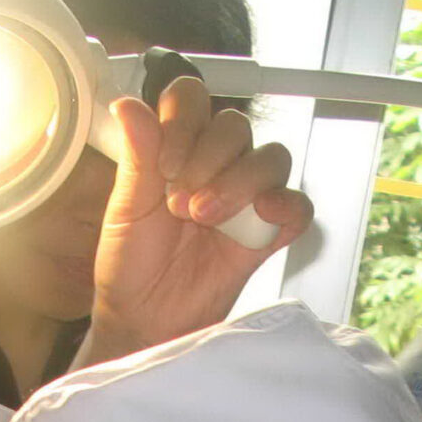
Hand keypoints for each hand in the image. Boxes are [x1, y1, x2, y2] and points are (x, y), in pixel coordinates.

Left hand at [83, 76, 310, 364]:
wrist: (143, 321)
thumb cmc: (130, 266)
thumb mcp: (124, 211)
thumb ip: (136, 158)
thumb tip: (128, 106)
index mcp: (176, 149)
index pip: (192, 99)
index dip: (184, 120)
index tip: (165, 164)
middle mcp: (214, 166)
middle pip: (235, 126)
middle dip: (208, 158)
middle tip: (180, 202)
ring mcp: (244, 200)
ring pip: (269, 158)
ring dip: (240, 180)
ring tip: (204, 216)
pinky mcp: (265, 235)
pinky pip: (297, 208)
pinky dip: (288, 205)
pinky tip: (265, 213)